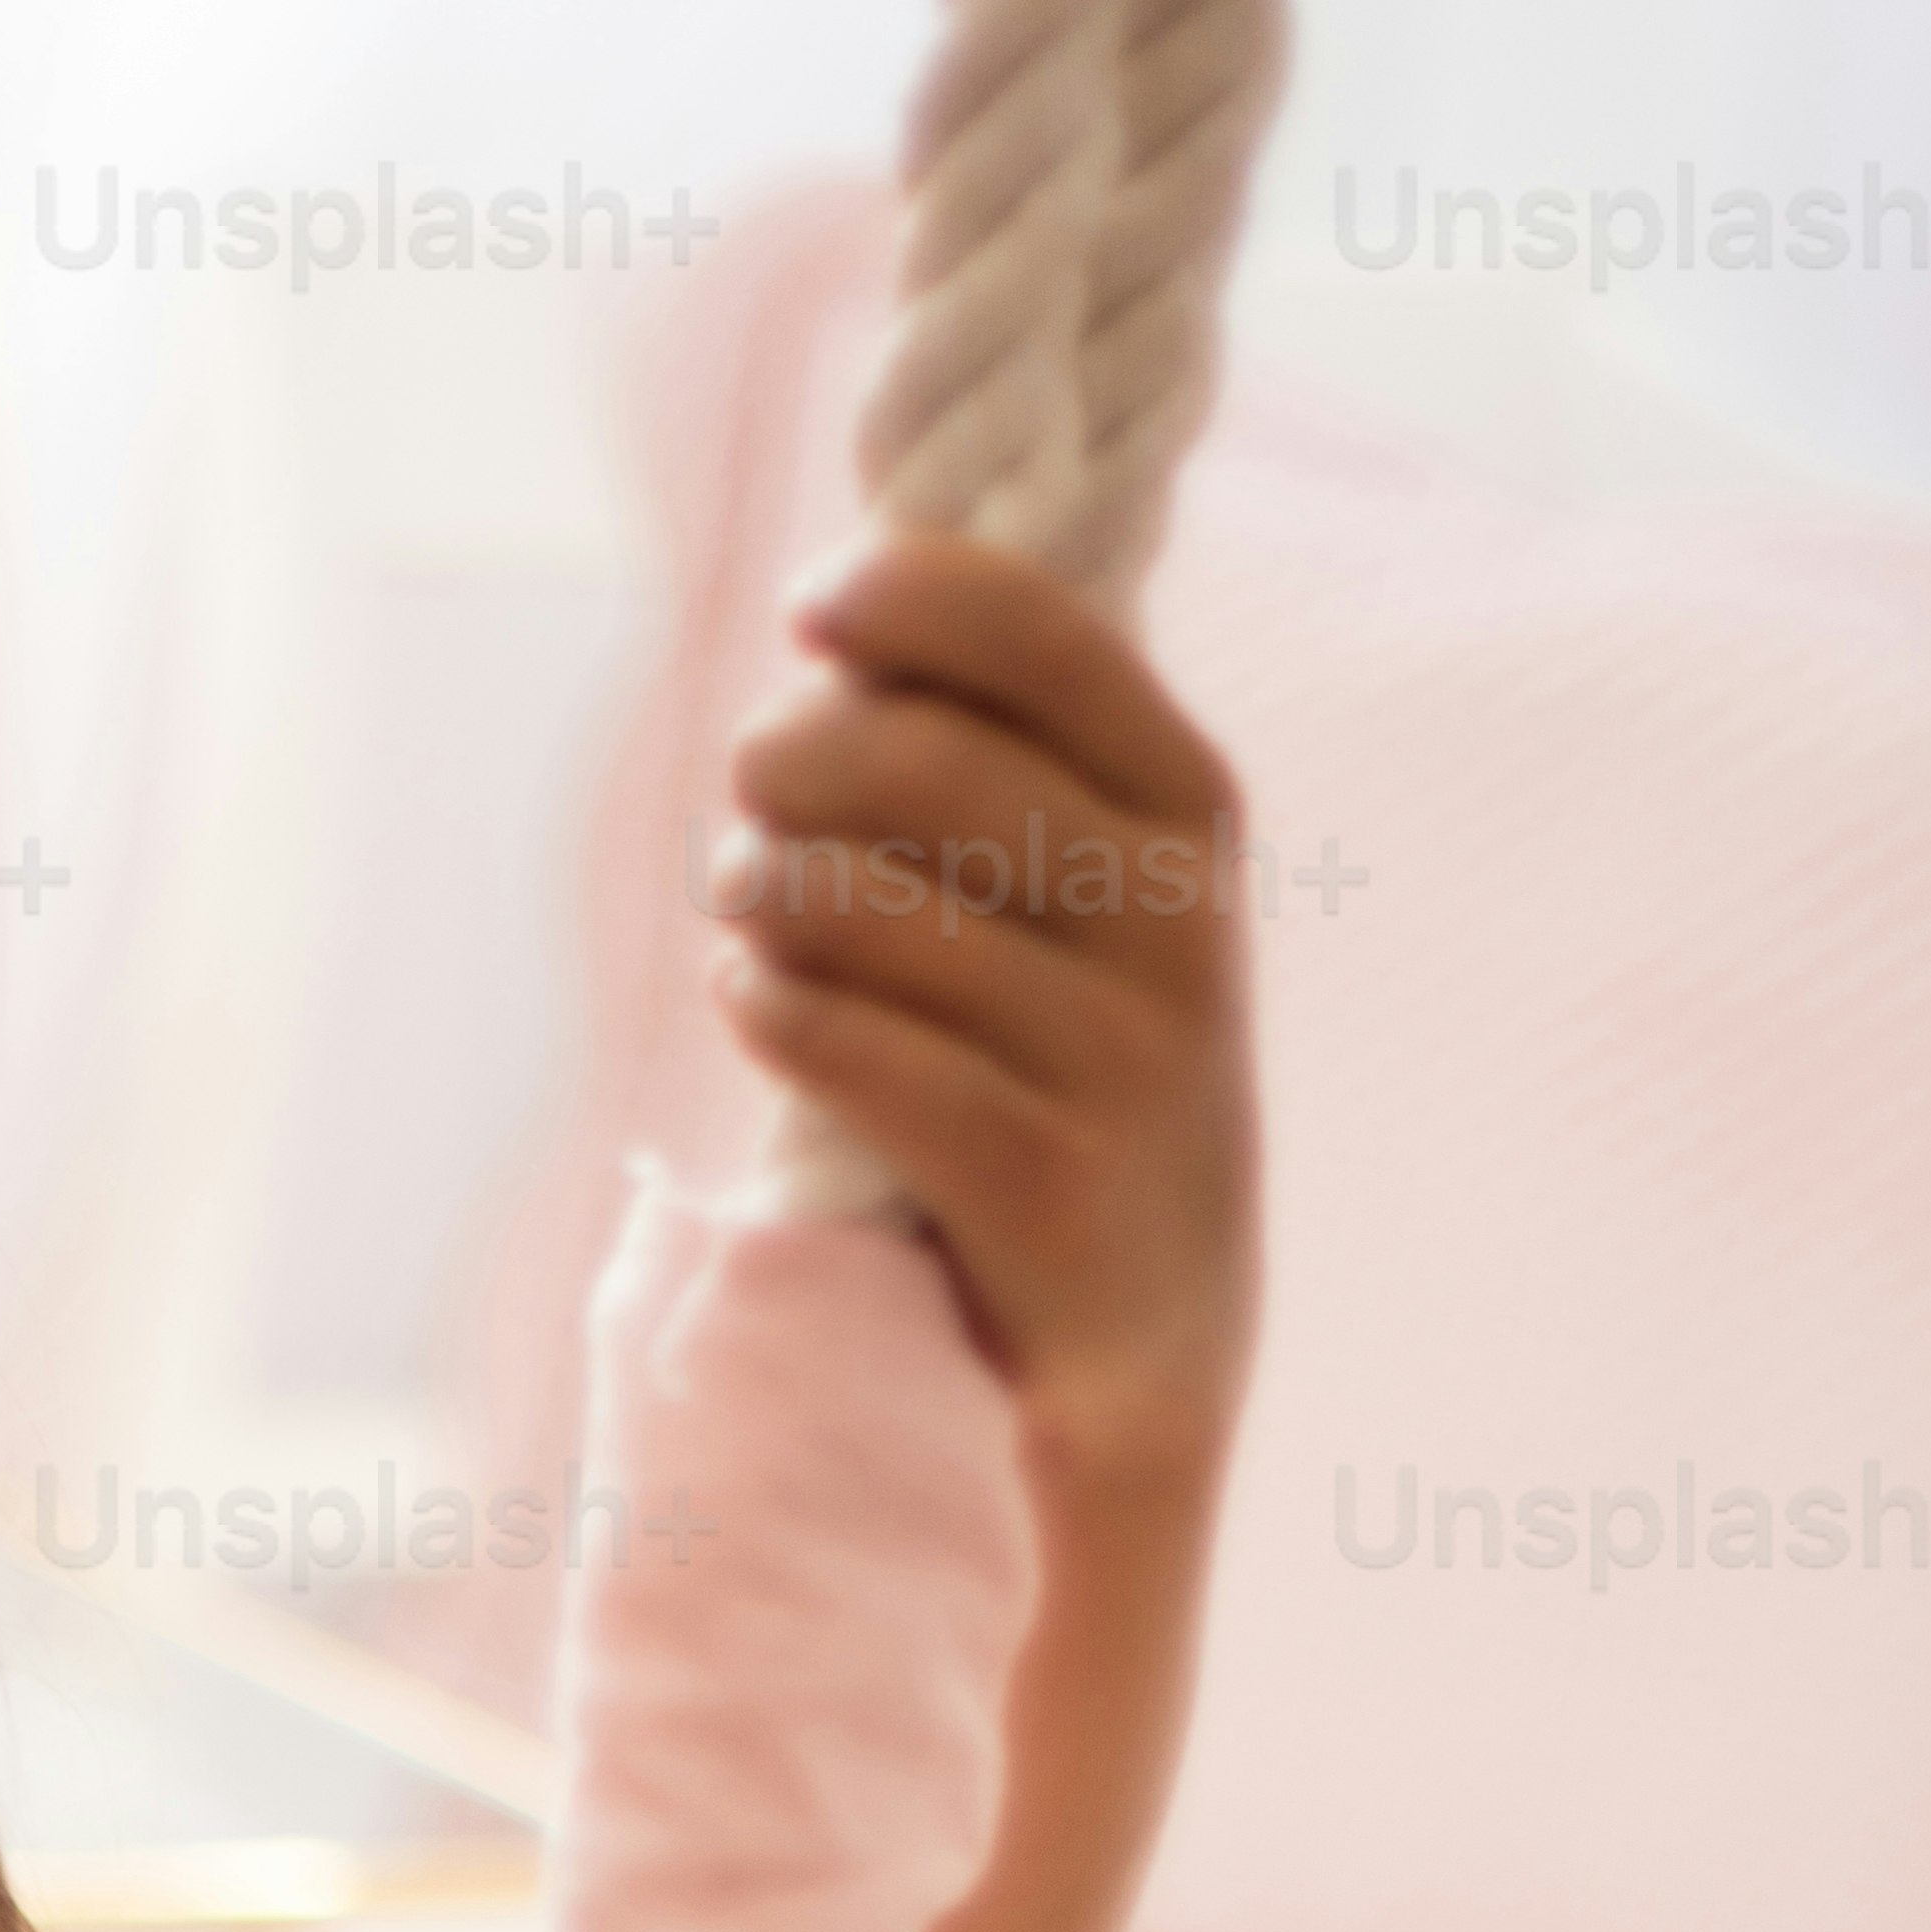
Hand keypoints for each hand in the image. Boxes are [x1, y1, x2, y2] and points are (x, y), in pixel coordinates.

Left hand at [709, 532, 1260, 1506]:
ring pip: (876, 911)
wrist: (1148, 1335)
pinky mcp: (1048, 1184)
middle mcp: (1175, 917)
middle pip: (925, 768)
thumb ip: (1000, 760)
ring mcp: (1123, 1057)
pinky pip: (865, 1059)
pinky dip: (778, 1014)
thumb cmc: (1066, 1066)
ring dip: (767, 889)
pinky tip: (752, 1003)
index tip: (807, 613)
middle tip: (747, 792)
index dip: (899, 596)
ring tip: (743, 898)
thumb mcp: (1083, 896)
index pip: (1040, 633)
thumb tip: (838, 625)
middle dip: (796, 761)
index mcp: (1187, 804)